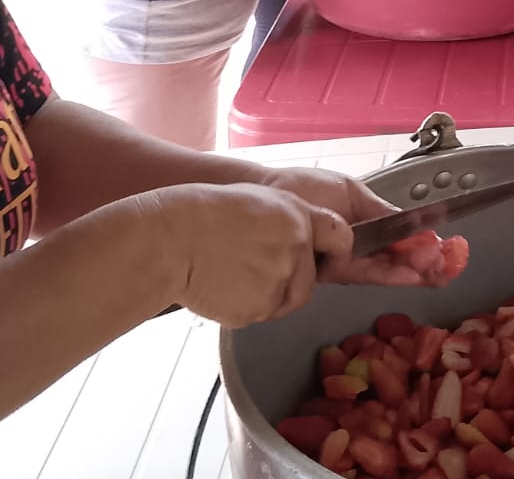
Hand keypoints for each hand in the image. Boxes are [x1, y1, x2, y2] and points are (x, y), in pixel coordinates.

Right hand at [155, 182, 352, 326]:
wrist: (171, 239)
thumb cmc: (204, 214)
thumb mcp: (258, 200)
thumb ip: (290, 220)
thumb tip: (306, 240)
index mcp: (299, 216)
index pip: (342, 237)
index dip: (335, 251)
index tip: (327, 257)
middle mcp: (296, 249)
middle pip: (309, 280)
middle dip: (290, 280)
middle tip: (252, 268)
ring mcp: (279, 281)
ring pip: (285, 300)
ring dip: (267, 295)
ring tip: (232, 273)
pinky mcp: (258, 308)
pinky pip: (259, 313)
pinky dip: (244, 306)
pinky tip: (222, 285)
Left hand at [263, 168, 432, 286]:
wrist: (267, 195)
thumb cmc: (303, 187)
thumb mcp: (349, 190)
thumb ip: (378, 209)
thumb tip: (412, 222)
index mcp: (362, 221)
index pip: (397, 234)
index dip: (420, 243)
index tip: (444, 248)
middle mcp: (355, 243)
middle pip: (394, 256)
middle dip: (422, 262)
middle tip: (448, 268)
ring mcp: (344, 258)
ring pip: (383, 267)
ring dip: (411, 270)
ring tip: (435, 273)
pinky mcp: (330, 270)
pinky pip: (364, 272)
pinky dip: (389, 273)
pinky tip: (410, 274)